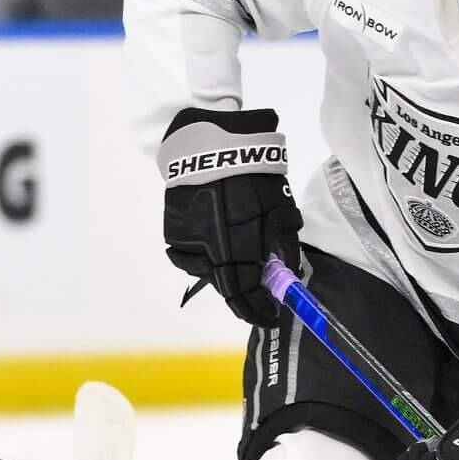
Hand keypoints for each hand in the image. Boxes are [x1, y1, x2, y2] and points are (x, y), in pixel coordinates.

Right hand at [158, 106, 300, 326]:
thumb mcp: (280, 209)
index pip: (246, 296)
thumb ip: (283, 246)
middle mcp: (208, 254)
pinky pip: (190, 253)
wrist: (211, 142)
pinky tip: (214, 237)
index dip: (258, 311)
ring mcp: (187, 243)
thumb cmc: (254, 175)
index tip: (270, 317)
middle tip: (257, 291)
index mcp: (237, 250)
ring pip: (207, 271)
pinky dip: (204, 253)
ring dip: (223, 270)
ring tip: (235, 251)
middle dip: (244, 294)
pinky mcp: (173, 232)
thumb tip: (285, 272)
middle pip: (226, 288)